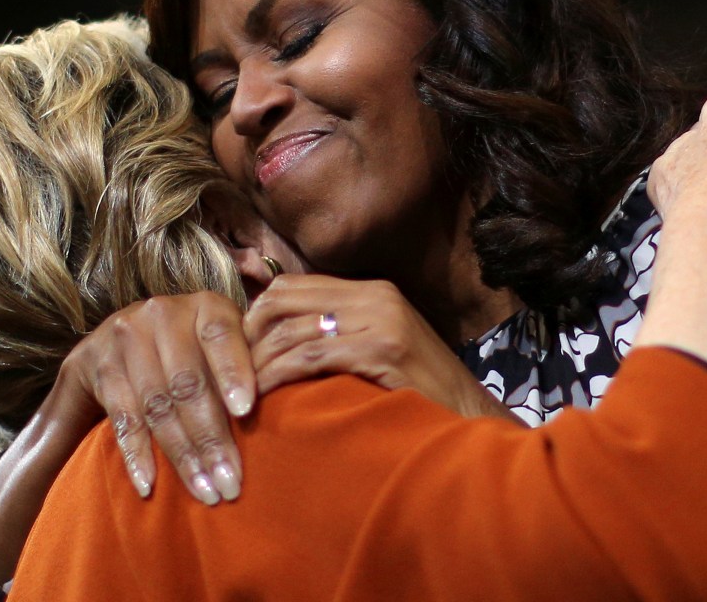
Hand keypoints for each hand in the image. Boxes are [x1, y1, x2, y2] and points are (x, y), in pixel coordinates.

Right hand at [58, 292, 254, 504]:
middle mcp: (163, 314)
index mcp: (205, 306)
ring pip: (157, 406)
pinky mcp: (100, 366)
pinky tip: (150, 485)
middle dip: (211, 438)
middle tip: (231, 483)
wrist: (116, 338)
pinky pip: (122, 418)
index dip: (233, 372)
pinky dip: (136, 454)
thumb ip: (251, 360)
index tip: (246, 411)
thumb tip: (291, 406)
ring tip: (204, 492)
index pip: (221, 336)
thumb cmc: (193, 346)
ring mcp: (127, 338)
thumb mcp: (222, 341)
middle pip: (188, 383)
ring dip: (182, 455)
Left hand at [243, 274, 523, 423]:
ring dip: (258, 362)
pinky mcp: (383, 350)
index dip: (256, 313)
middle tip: (231, 370)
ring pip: (293, 330)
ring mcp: (381, 320)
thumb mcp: (379, 351)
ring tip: (240, 392)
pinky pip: (312, 356)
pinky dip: (279, 375)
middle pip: (284, 299)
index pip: (292, 286)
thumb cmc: (421, 397)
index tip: (237, 349)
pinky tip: (263, 396)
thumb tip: (279, 341)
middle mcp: (375, 296)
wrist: (475, 421)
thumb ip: (337, 336)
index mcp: (372, 291)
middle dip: (249, 333)